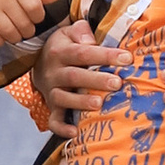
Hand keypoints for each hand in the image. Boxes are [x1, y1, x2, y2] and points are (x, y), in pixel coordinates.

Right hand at [0, 0, 51, 50]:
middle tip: (24, 28)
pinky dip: (0, 41)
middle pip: (24, 25)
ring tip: (15, 33)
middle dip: (28, 31)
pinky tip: (0, 35)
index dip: (38, 18)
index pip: (35, 8)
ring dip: (15, 38)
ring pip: (10, 34)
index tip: (34, 18)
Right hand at [32, 8, 122, 133]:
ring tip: (99, 104)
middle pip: (74, 76)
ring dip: (80, 103)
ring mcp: (52, 91)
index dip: (105, 55)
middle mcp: (55, 72)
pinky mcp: (52, 108)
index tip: (127, 58)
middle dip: (96, 80)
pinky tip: (75, 133)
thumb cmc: (64, 47)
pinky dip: (62, 128)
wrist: (38, 63)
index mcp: (61, 52)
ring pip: (63, 98)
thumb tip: (91, 40)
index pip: (84, 53)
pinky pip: (54, 120)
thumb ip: (81, 31)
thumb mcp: (68, 32)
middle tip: (117, 83)